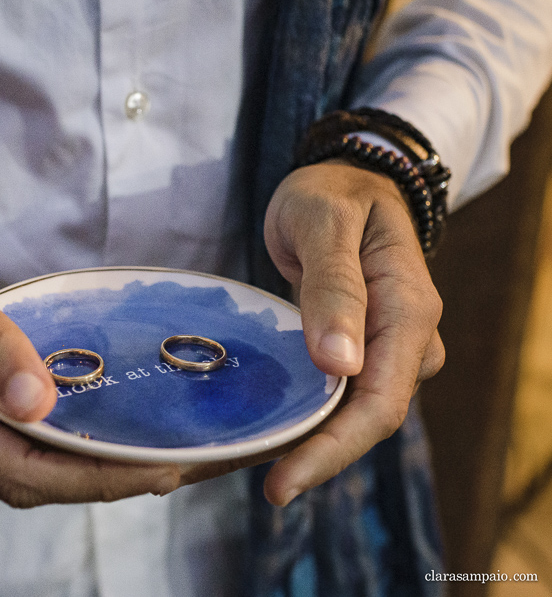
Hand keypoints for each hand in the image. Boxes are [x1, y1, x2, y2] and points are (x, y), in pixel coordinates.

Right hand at [0, 197, 183, 506]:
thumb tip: (37, 404)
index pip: (22, 468)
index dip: (97, 476)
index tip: (165, 471)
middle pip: (24, 482)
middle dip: (103, 477)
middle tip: (179, 461)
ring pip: (11, 475)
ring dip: (77, 467)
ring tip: (148, 448)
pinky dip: (44, 453)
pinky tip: (86, 433)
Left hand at [262, 160, 444, 505]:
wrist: (343, 179)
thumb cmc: (331, 194)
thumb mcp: (324, 224)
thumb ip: (334, 289)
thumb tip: (340, 365)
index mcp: (408, 311)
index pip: (378, 402)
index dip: (332, 449)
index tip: (282, 481)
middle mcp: (408, 338)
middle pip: (369, 419)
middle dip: (320, 459)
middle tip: (265, 487)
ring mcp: (388, 346)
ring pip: (356, 413)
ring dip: (314, 443)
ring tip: (258, 465)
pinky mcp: (364, 348)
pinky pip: (341, 394)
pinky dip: (311, 416)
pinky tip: (274, 429)